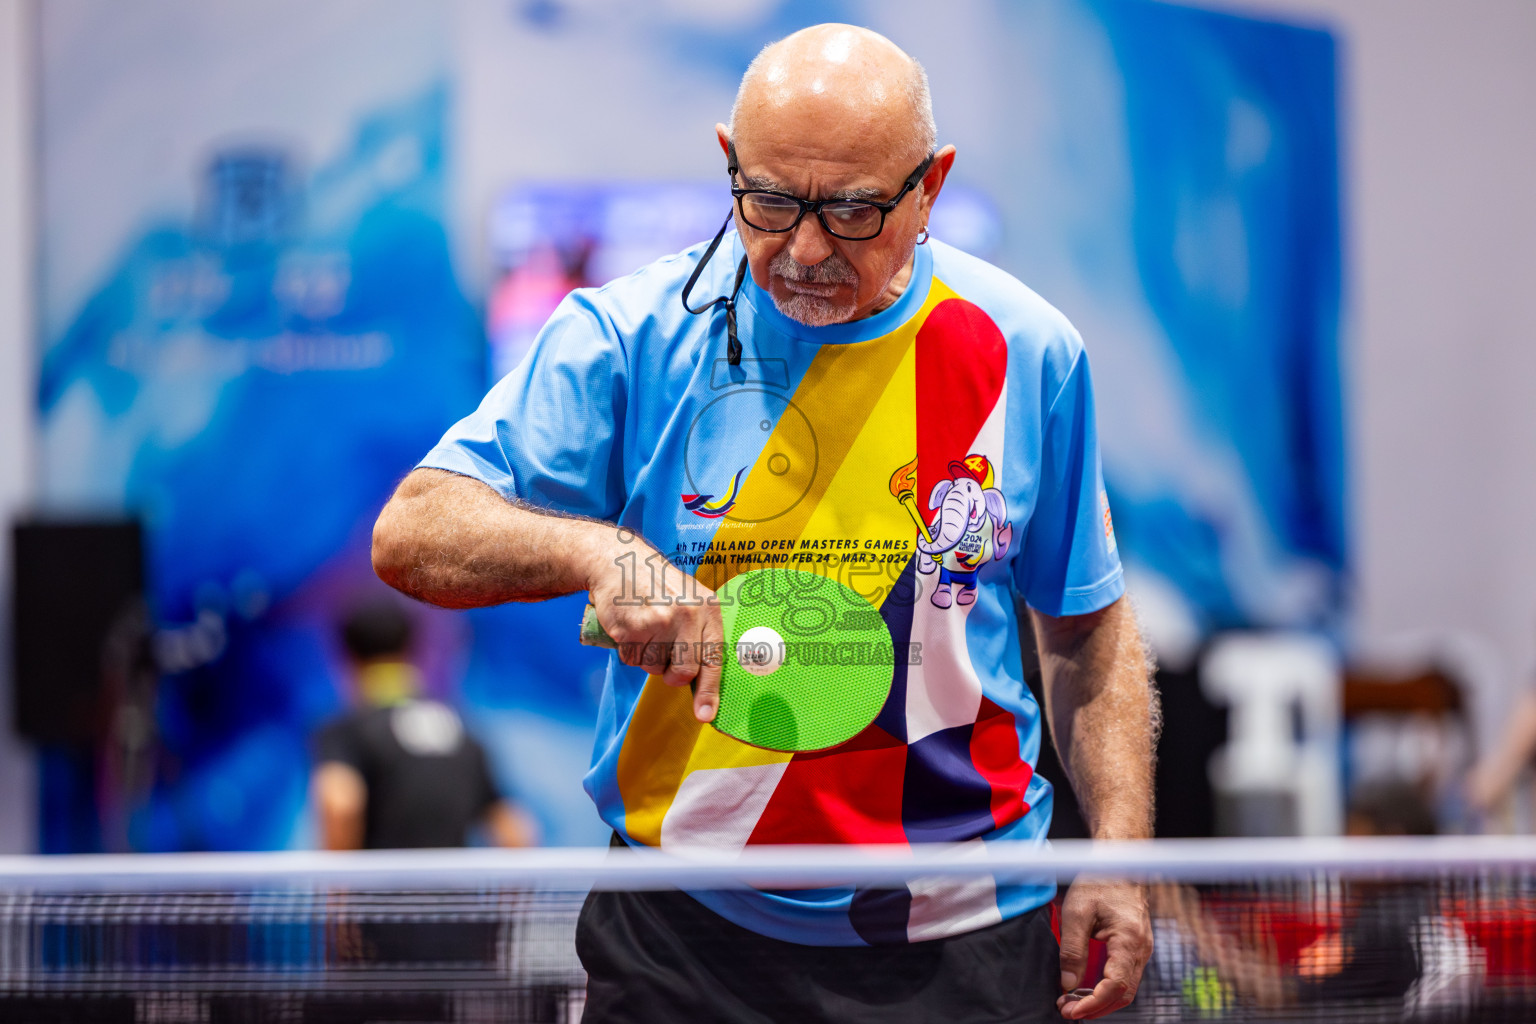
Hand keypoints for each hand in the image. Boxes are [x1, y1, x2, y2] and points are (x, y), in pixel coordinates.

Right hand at [585, 529, 722, 722]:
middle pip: (685, 671)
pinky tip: (630, 627)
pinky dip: (629, 651)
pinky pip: (633, 660)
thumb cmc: (657, 586)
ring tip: (645, 629)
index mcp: (708, 608)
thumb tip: (703, 679)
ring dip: (647, 658)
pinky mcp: (634, 627)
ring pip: (655, 668)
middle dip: (672, 674)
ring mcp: (660, 621)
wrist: (619, 561)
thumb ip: (700, 634)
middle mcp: (688, 614)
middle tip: (662, 654)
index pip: (714, 658)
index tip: (705, 714)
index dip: (709, 691)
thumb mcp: (689, 600)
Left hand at [1056, 878, 1151, 1019]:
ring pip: (1126, 988)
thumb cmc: (1100, 881)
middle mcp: (1141, 949)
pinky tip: (1087, 990)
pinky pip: (1125, 976)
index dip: (1093, 1003)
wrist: (1120, 862)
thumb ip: (1072, 950)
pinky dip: (1107, 988)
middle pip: (1124, 994)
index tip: (1070, 1010)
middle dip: (1096, 1008)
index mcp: (1129, 940)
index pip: (1116, 986)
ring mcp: (1142, 949)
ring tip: (1073, 1003)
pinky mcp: (1135, 947)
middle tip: (1067, 1011)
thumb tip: (1068, 984)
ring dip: (1101, 1001)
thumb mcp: (1076, 913)